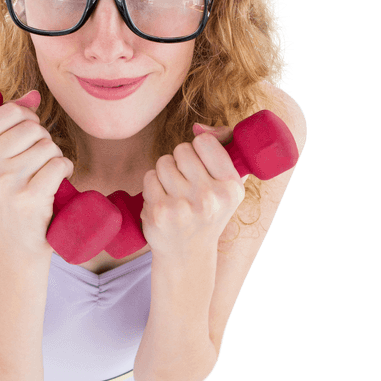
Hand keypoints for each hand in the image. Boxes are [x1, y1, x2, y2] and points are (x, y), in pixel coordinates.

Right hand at [0, 90, 73, 257]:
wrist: (15, 244)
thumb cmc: (9, 195)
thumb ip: (10, 124)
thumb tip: (34, 95)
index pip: (10, 111)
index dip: (28, 120)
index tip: (28, 138)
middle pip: (32, 128)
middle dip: (43, 140)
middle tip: (39, 162)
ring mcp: (4, 183)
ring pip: (48, 145)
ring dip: (54, 156)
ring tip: (45, 174)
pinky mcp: (28, 198)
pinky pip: (59, 164)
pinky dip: (65, 169)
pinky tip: (57, 182)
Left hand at [140, 123, 247, 256]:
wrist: (187, 255)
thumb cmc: (208, 213)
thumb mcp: (227, 186)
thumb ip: (223, 149)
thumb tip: (199, 126)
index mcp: (231, 187)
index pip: (205, 142)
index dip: (199, 148)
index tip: (200, 164)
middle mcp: (209, 197)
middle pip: (182, 149)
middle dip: (180, 161)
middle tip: (185, 182)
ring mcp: (183, 206)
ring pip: (163, 162)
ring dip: (165, 173)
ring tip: (174, 192)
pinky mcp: (160, 212)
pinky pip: (149, 177)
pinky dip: (152, 186)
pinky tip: (163, 202)